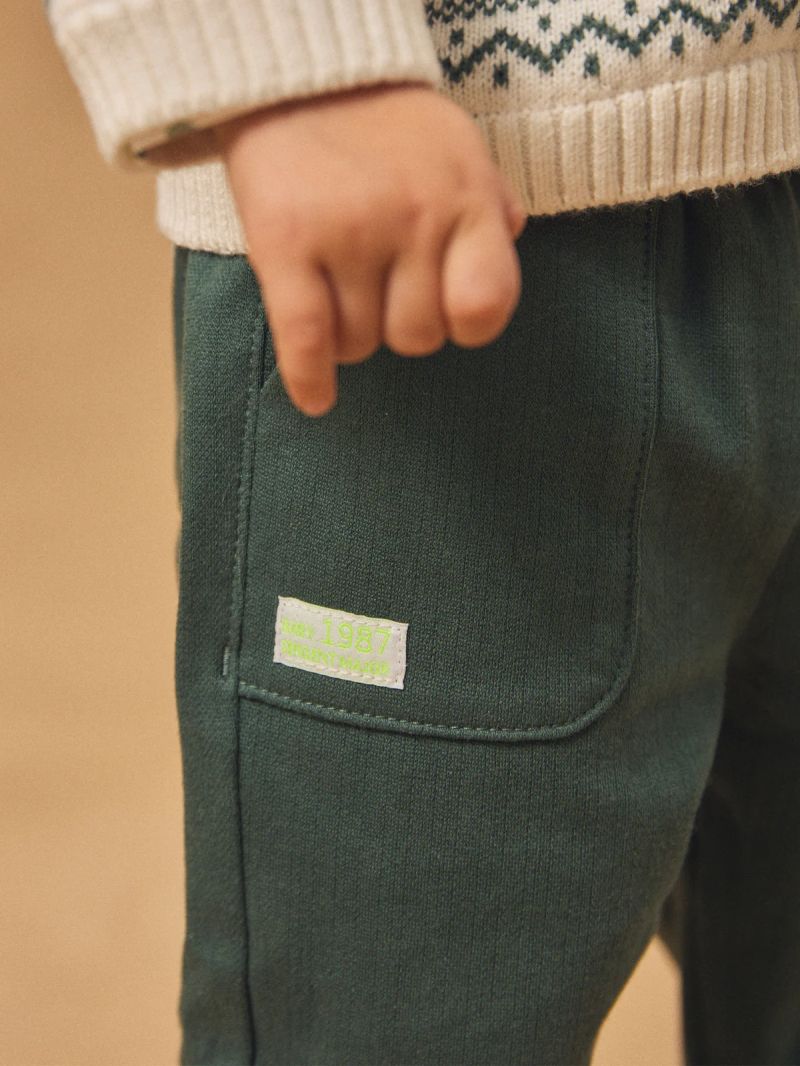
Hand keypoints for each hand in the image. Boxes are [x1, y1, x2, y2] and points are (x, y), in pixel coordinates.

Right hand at [212, 82, 526, 416]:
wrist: (299, 70)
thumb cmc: (386, 122)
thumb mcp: (458, 149)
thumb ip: (490, 202)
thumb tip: (510, 239)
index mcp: (467, 200)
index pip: (486, 308)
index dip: (465, 325)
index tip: (444, 314)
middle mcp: (416, 219)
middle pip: (416, 338)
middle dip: (397, 326)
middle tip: (378, 291)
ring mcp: (352, 232)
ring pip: (360, 344)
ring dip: (350, 336)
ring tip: (338, 295)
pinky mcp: (287, 241)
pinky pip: (308, 338)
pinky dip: (310, 379)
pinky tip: (316, 400)